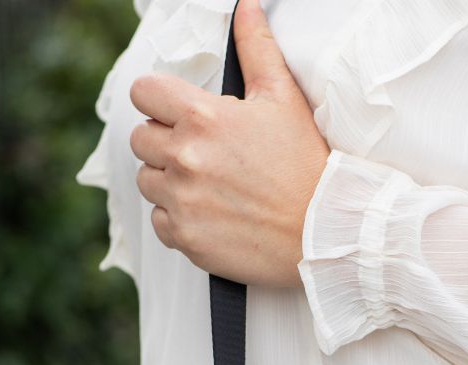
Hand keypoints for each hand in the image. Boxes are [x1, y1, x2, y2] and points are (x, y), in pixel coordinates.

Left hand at [129, 0, 329, 286]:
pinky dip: (180, 221)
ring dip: (170, 183)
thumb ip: (257, 50)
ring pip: (148, 182)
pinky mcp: (187, 238)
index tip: (177, 115)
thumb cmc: (308, 167)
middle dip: (167, 143)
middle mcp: (185, 158)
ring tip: (210, 188)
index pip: (144, 93)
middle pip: (141, 140)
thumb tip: (246, 9)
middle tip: (204, 156)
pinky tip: (212, 216)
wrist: (326, 233)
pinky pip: (161, 223)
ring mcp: (183, 201)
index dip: (160, 102)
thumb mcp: (284, 100)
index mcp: (202, 118)